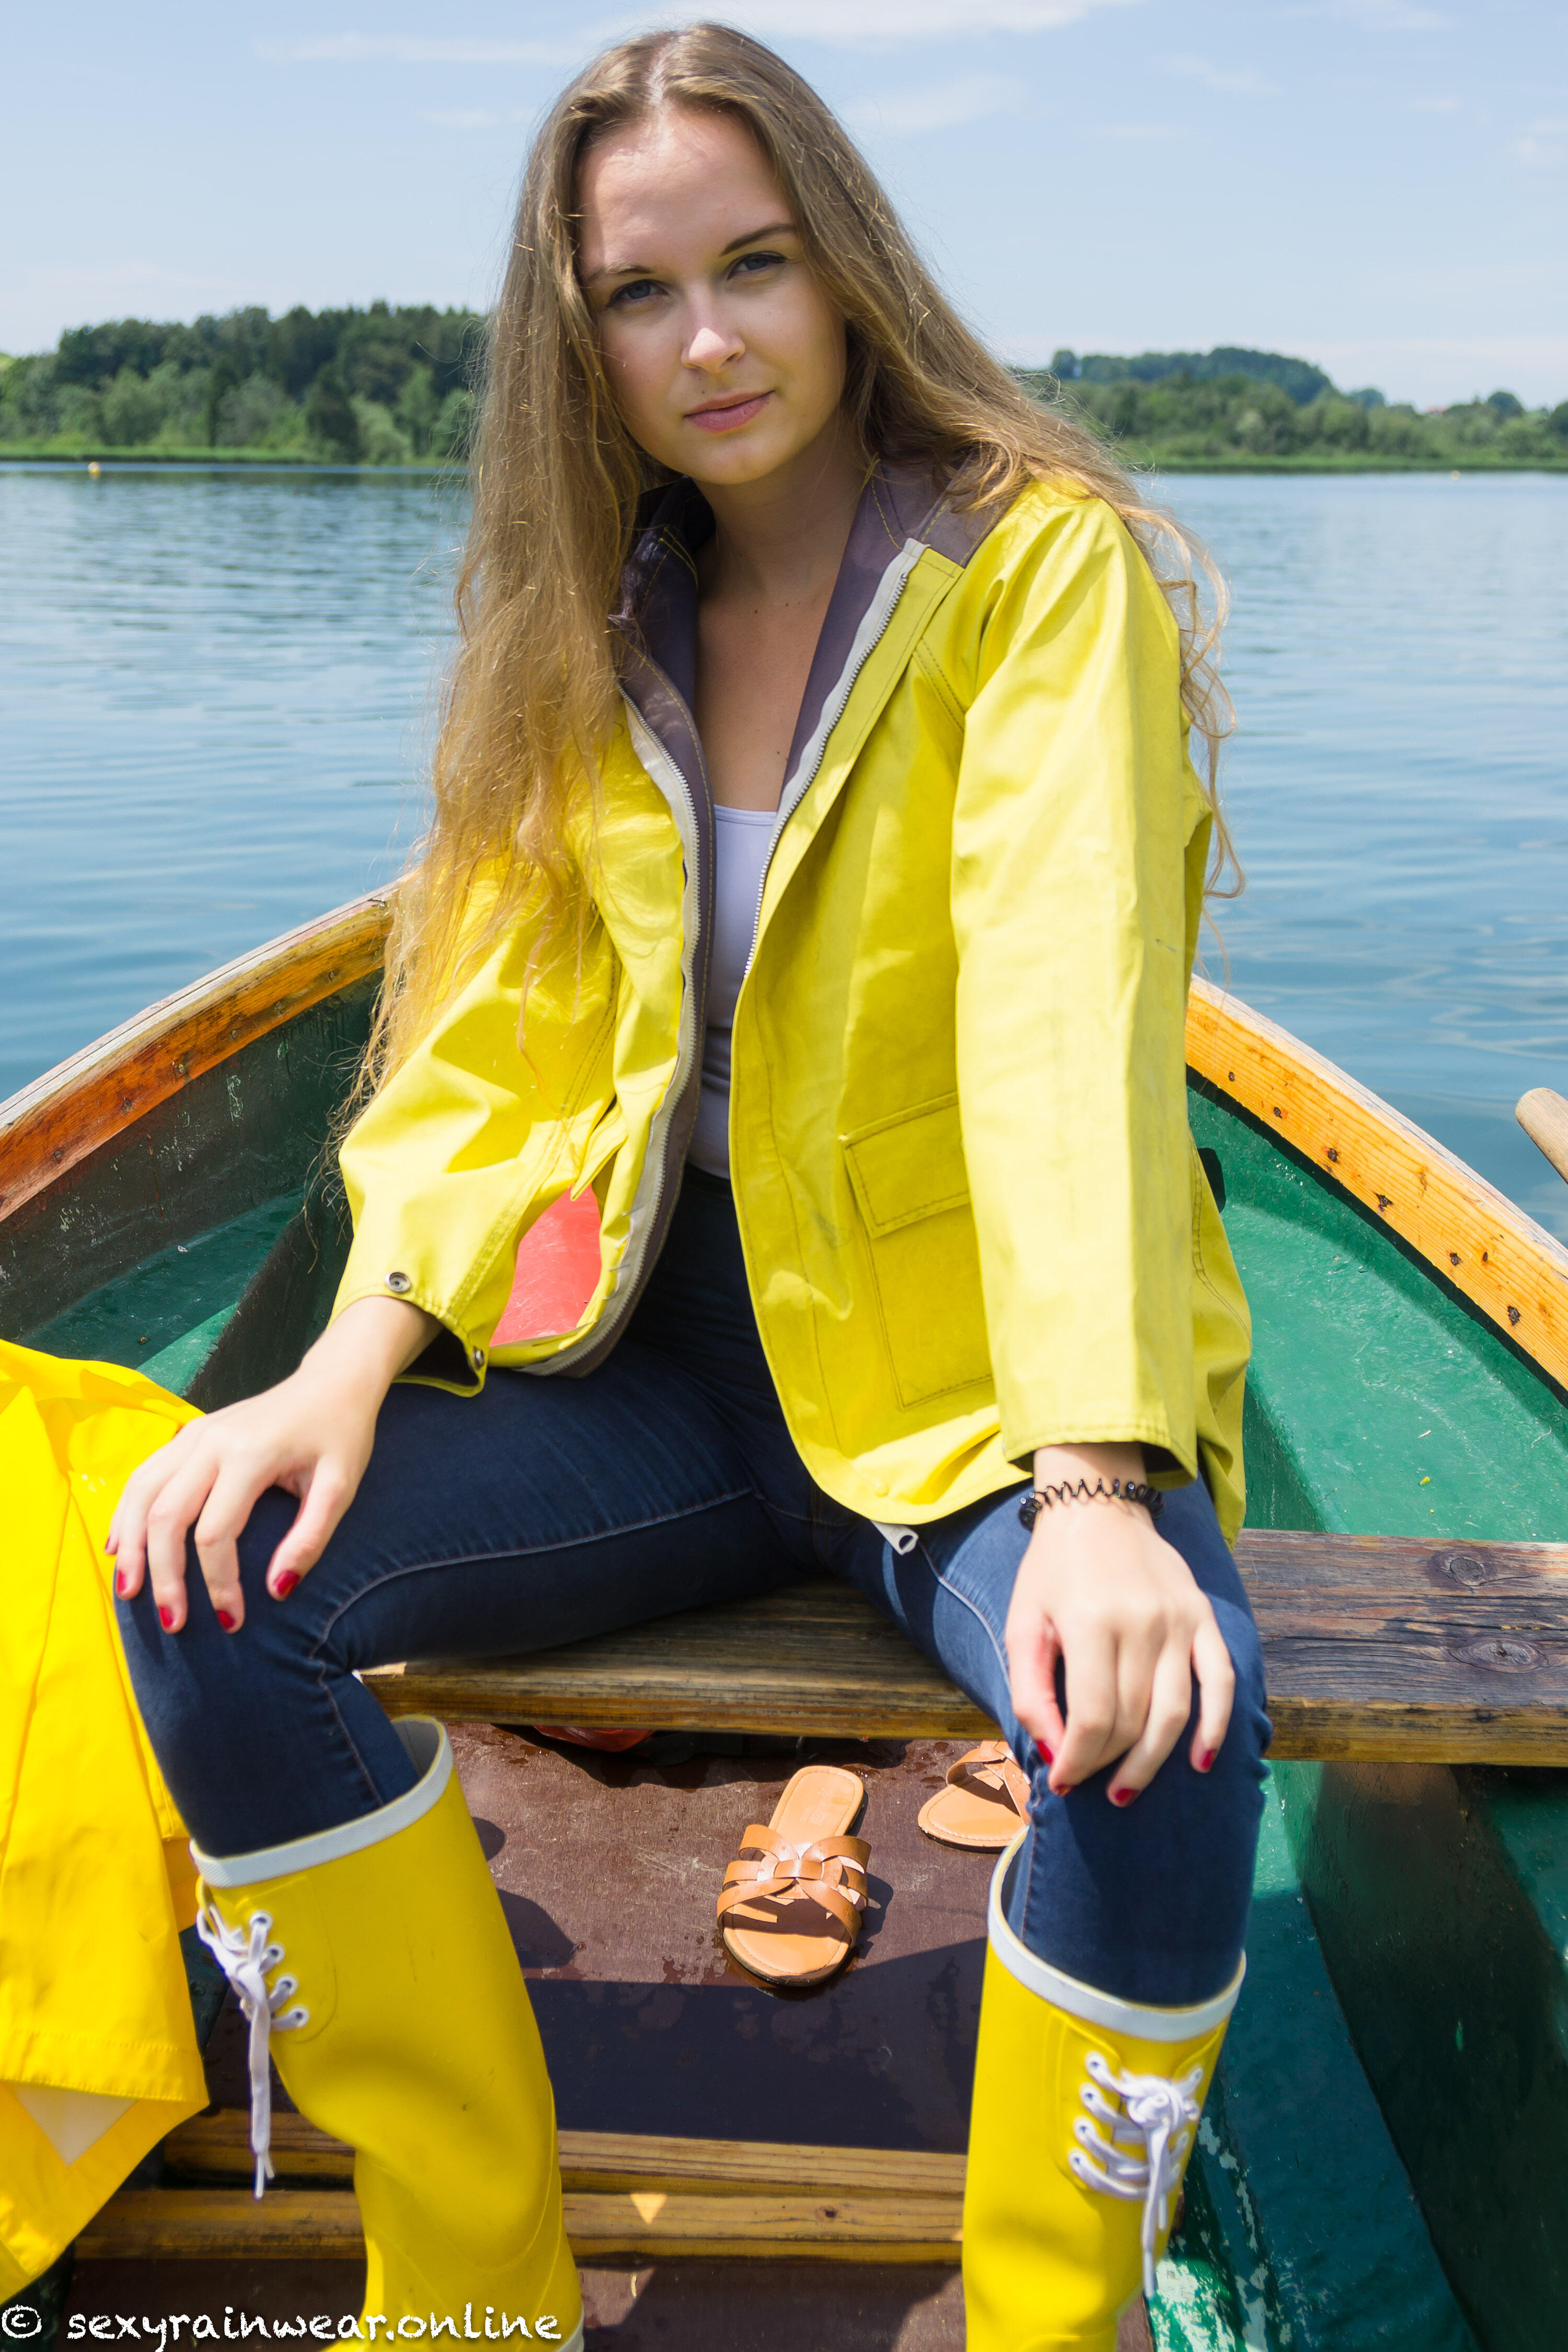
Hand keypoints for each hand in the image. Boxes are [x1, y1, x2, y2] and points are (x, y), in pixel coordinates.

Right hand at [107, 1296, 435, 1633]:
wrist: (332, 1382)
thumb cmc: (340, 1436)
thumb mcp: (341, 1487)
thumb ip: (311, 1539)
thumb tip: (277, 1590)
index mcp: (251, 1454)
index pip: (215, 1533)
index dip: (218, 1584)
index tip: (231, 1621)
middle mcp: (213, 1441)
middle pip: (167, 1517)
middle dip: (164, 1575)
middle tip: (171, 1622)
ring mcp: (195, 1433)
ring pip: (142, 1493)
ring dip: (132, 1544)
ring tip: (129, 1591)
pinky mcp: (190, 1432)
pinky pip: (145, 1475)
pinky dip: (127, 1512)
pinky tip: (120, 1545)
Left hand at [1003, 1444, 1233, 1803]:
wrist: (1098, 1506)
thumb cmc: (1051, 1571)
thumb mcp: (1022, 1624)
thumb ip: (1031, 1692)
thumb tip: (1055, 1753)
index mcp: (1090, 1622)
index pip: (1091, 1718)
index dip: (1075, 1761)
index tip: (1061, 1783)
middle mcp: (1141, 1622)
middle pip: (1131, 1720)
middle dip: (1106, 1765)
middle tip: (1089, 1786)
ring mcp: (1179, 1620)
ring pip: (1175, 1713)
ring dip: (1152, 1762)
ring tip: (1127, 1791)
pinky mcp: (1203, 1617)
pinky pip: (1220, 1681)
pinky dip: (1214, 1727)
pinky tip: (1199, 1762)